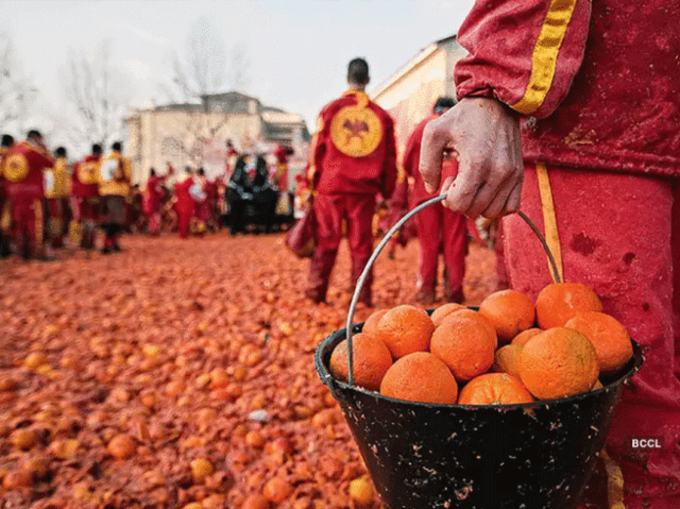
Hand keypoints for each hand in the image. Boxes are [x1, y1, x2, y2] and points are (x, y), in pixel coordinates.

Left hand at [419, 97, 522, 218]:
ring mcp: (512, 175)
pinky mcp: (519, 175)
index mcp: (476, 163)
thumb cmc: (462, 118)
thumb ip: (427, 165)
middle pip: (474, 211)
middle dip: (460, 202)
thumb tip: (432, 190)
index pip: (460, 204)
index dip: (448, 199)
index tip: (448, 181)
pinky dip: (496, 207)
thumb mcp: (434, 134)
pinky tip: (486, 192)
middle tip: (458, 181)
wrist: (496, 103)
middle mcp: (498, 172)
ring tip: (472, 185)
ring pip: (492, 213)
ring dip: (477, 206)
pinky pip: (510, 208)